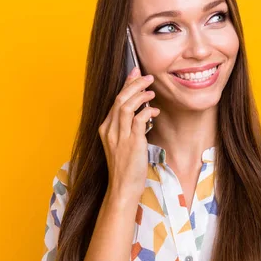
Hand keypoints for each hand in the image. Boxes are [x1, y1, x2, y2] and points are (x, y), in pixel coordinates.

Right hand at [98, 67, 159, 198]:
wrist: (123, 187)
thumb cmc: (126, 168)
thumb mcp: (123, 144)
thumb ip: (128, 128)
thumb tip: (141, 113)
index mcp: (106, 129)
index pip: (115, 101)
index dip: (126, 85)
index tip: (135, 73)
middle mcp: (110, 130)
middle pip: (119, 99)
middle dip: (134, 84)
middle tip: (147, 77)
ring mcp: (119, 136)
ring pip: (126, 106)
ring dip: (140, 95)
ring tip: (152, 91)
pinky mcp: (131, 143)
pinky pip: (138, 119)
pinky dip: (147, 111)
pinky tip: (155, 111)